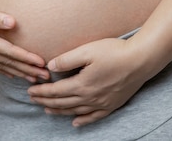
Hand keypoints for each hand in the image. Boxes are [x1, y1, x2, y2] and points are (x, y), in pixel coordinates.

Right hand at [0, 0, 48, 81]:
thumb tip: (12, 23)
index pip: (10, 52)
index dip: (27, 58)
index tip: (42, 64)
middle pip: (9, 62)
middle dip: (28, 70)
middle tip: (46, 77)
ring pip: (2, 66)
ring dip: (19, 72)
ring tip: (33, 79)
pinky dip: (4, 70)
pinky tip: (10, 73)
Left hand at [26, 38, 150, 126]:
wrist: (141, 60)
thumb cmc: (114, 52)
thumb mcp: (87, 50)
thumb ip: (67, 60)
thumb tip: (50, 67)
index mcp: (82, 84)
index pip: (55, 91)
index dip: (42, 92)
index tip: (30, 91)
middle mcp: (90, 97)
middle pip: (62, 103)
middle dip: (45, 101)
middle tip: (33, 99)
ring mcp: (102, 103)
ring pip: (75, 111)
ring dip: (59, 111)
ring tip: (47, 110)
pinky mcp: (112, 105)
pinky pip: (94, 117)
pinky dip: (83, 120)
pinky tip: (76, 122)